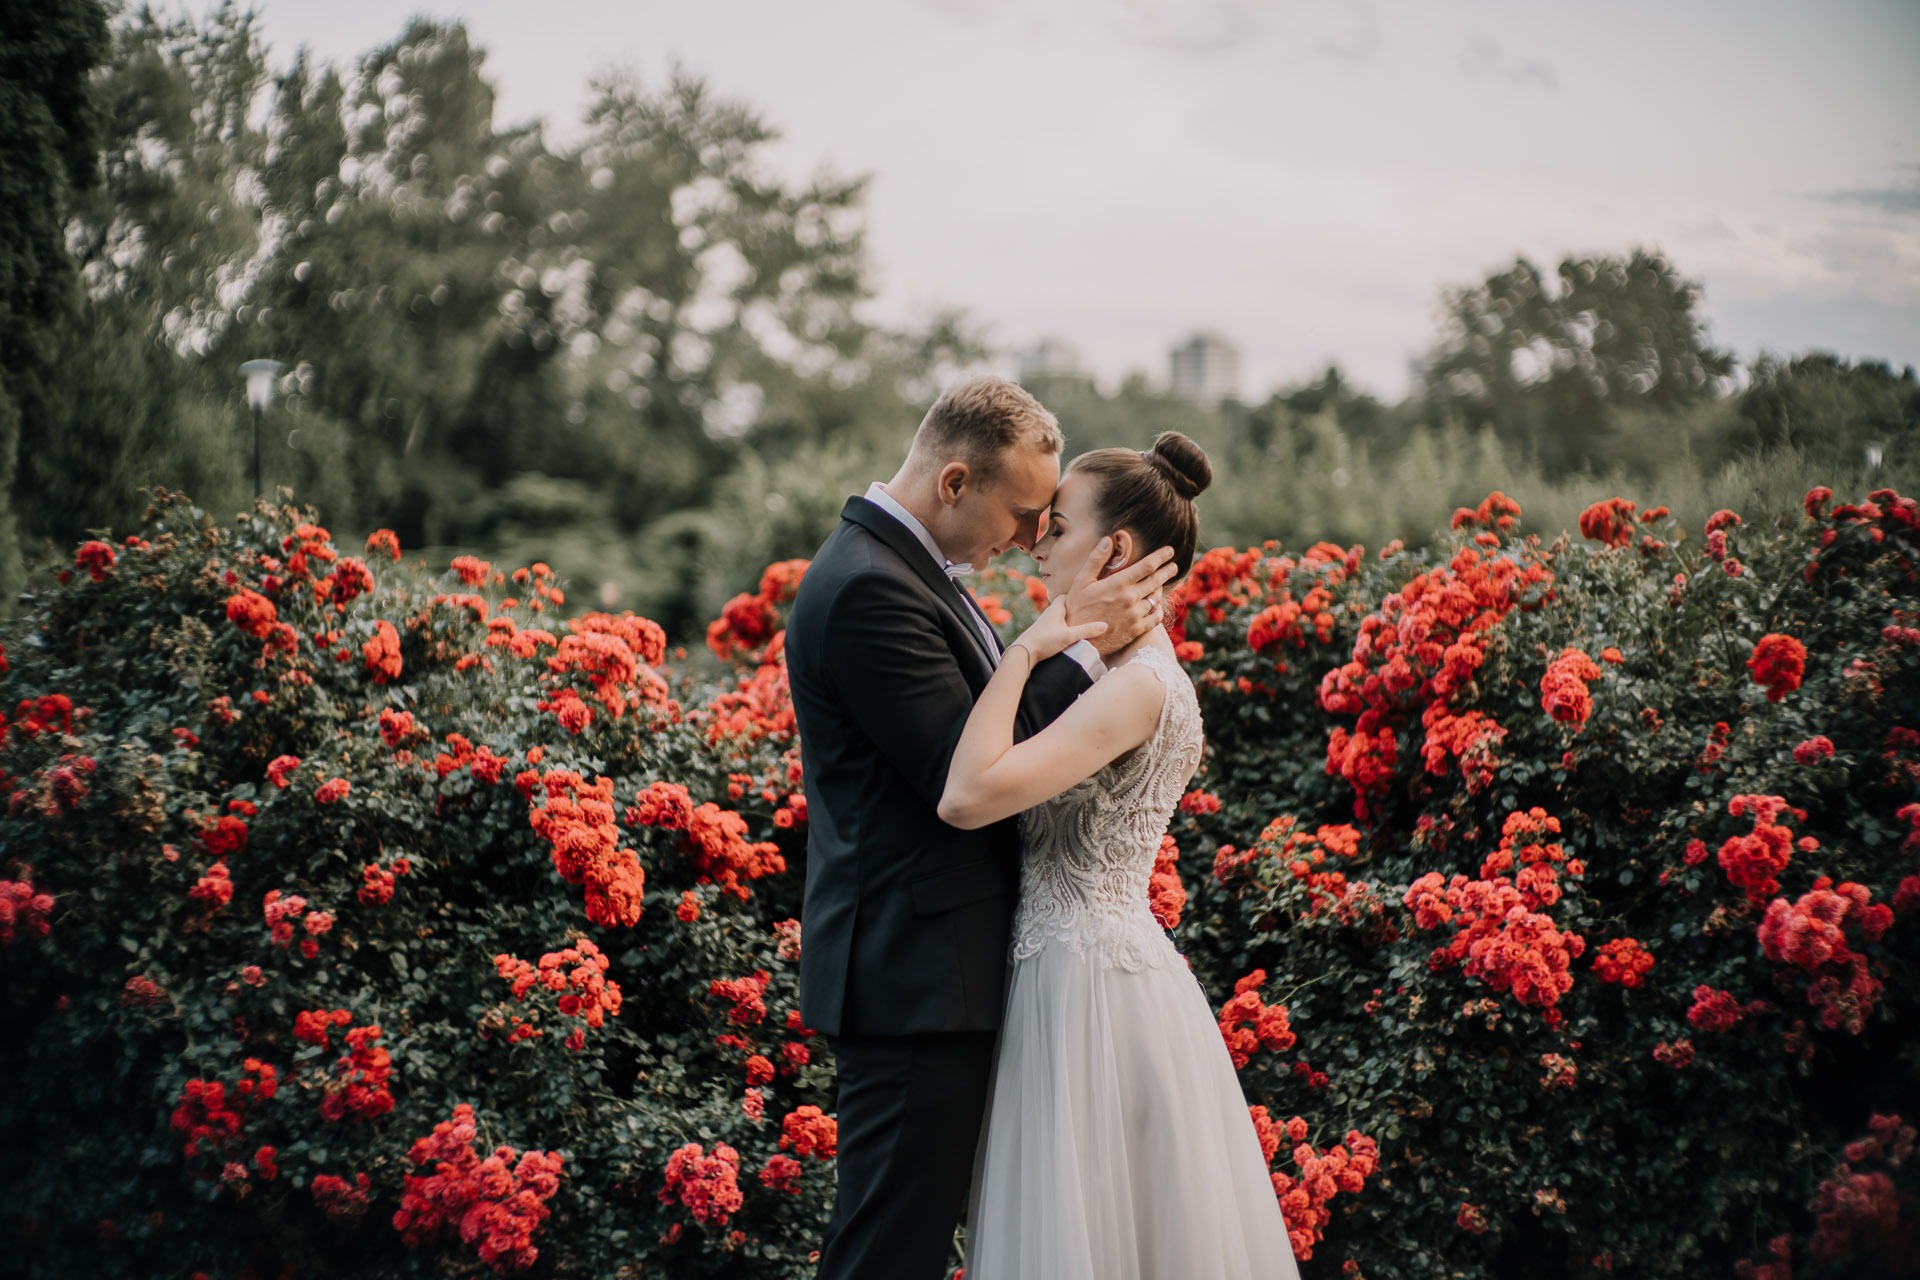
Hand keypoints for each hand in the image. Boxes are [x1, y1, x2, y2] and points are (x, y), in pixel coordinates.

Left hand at [1011, 599, 1108, 662]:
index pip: (1066, 596)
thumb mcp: (1069, 636)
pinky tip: (1069, 637)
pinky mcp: (1042, 633)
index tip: (1087, 600)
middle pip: (1064, 607)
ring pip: (1060, 618)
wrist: (1023, 653)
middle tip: (1087, 613)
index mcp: (1055, 609)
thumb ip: (1086, 630)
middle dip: (1075, 610)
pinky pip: (1056, 627)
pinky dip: (1063, 629)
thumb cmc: (1044, 641)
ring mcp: (1045, 624)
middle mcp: (1049, 614)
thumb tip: (1105, 625)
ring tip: (1081, 626)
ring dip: (1069, 621)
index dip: (1076, 597)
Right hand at [1061, 538, 1177, 657]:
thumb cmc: (1077, 608)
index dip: (1161, 556)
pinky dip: (1158, 610)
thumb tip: (1108, 540)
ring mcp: (1135, 615)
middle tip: (1173, 566)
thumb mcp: (1081, 581)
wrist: (1078, 640)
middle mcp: (1131, 598)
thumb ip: (1096, 559)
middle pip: (1156, 581)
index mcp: (1119, 584)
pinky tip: (1157, 606)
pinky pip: (1155, 618)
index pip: (1147, 566)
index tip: (1170, 550)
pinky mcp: (1136, 630)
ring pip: (1156, 599)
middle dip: (1167, 571)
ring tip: (1161, 585)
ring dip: (1160, 590)